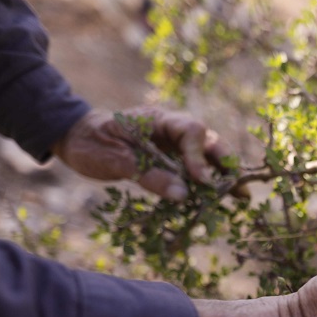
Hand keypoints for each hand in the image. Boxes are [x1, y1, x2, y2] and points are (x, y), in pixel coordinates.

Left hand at [51, 106, 229, 200]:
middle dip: (225, 164)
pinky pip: (195, 168)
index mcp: (157, 118)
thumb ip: (150, 175)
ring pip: (207, 155)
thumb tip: (183, 195)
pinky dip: (208, 182)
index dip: (200, 156)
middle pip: (208, 140)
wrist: (75, 138)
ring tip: (240, 197)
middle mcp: (171, 128)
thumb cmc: (90, 144)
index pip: (191, 130)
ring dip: (222, 175)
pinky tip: (221, 198)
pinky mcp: (171, 158)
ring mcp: (173, 143)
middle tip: (238, 188)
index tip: (201, 181)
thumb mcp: (115, 161)